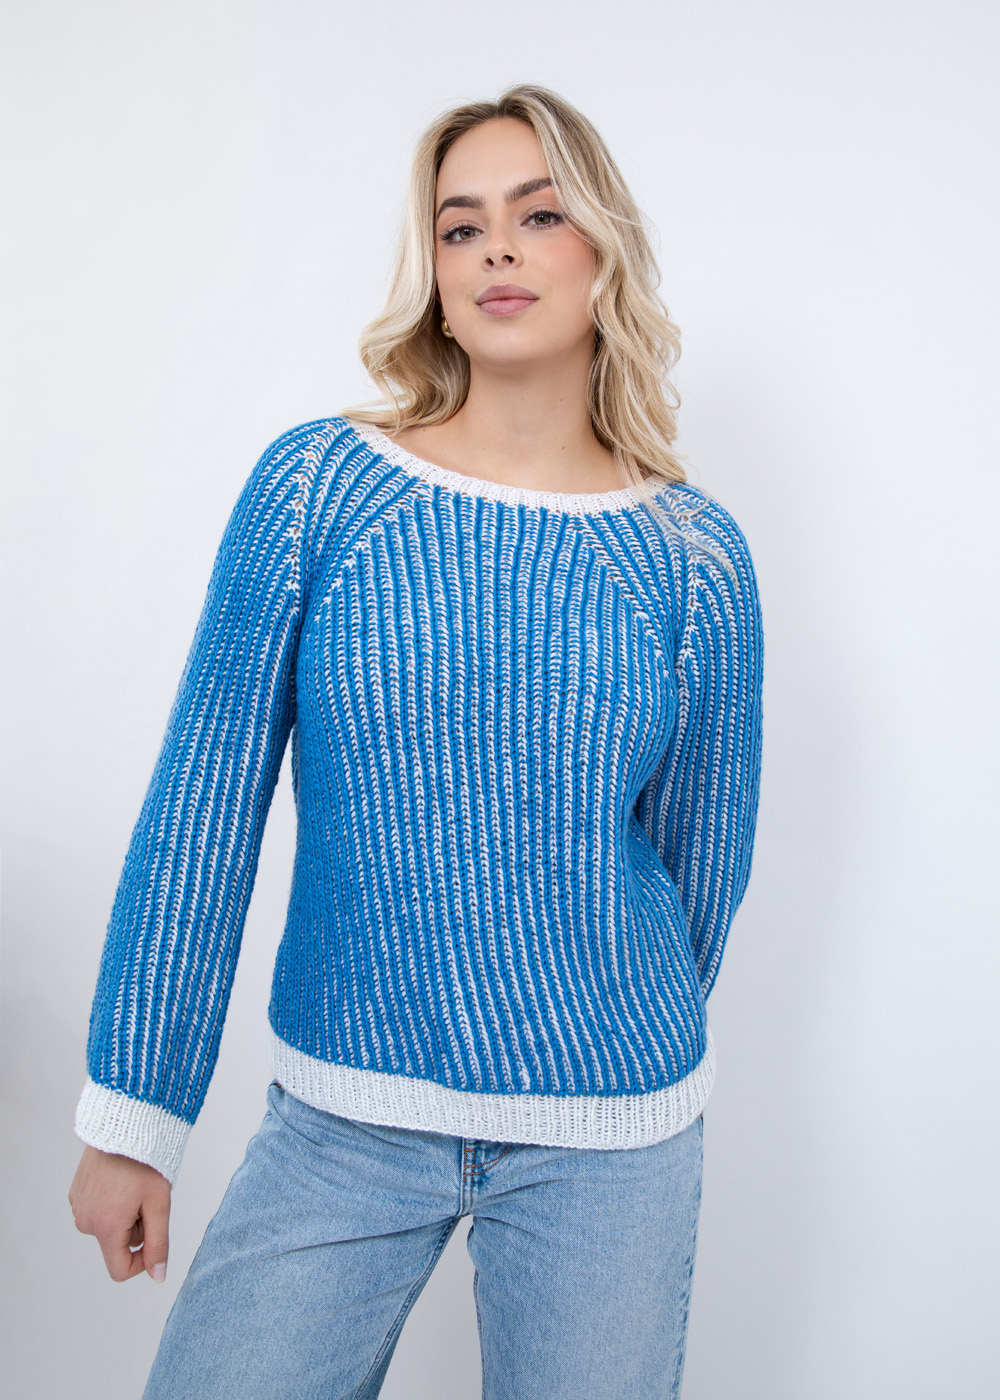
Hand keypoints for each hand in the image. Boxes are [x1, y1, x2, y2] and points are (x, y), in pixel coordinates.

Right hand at [69, 1145, 170, 1282]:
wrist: (124, 1125)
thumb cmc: (145, 1163)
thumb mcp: (159, 1205)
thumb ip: (158, 1244)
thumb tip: (158, 1277)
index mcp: (105, 1229)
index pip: (119, 1270)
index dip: (142, 1263)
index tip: (156, 1239)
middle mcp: (85, 1222)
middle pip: (118, 1244)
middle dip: (136, 1227)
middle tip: (146, 1196)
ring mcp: (78, 1206)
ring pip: (108, 1225)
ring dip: (124, 1213)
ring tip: (133, 1184)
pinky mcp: (75, 1192)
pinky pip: (98, 1209)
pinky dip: (112, 1201)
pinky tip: (120, 1178)